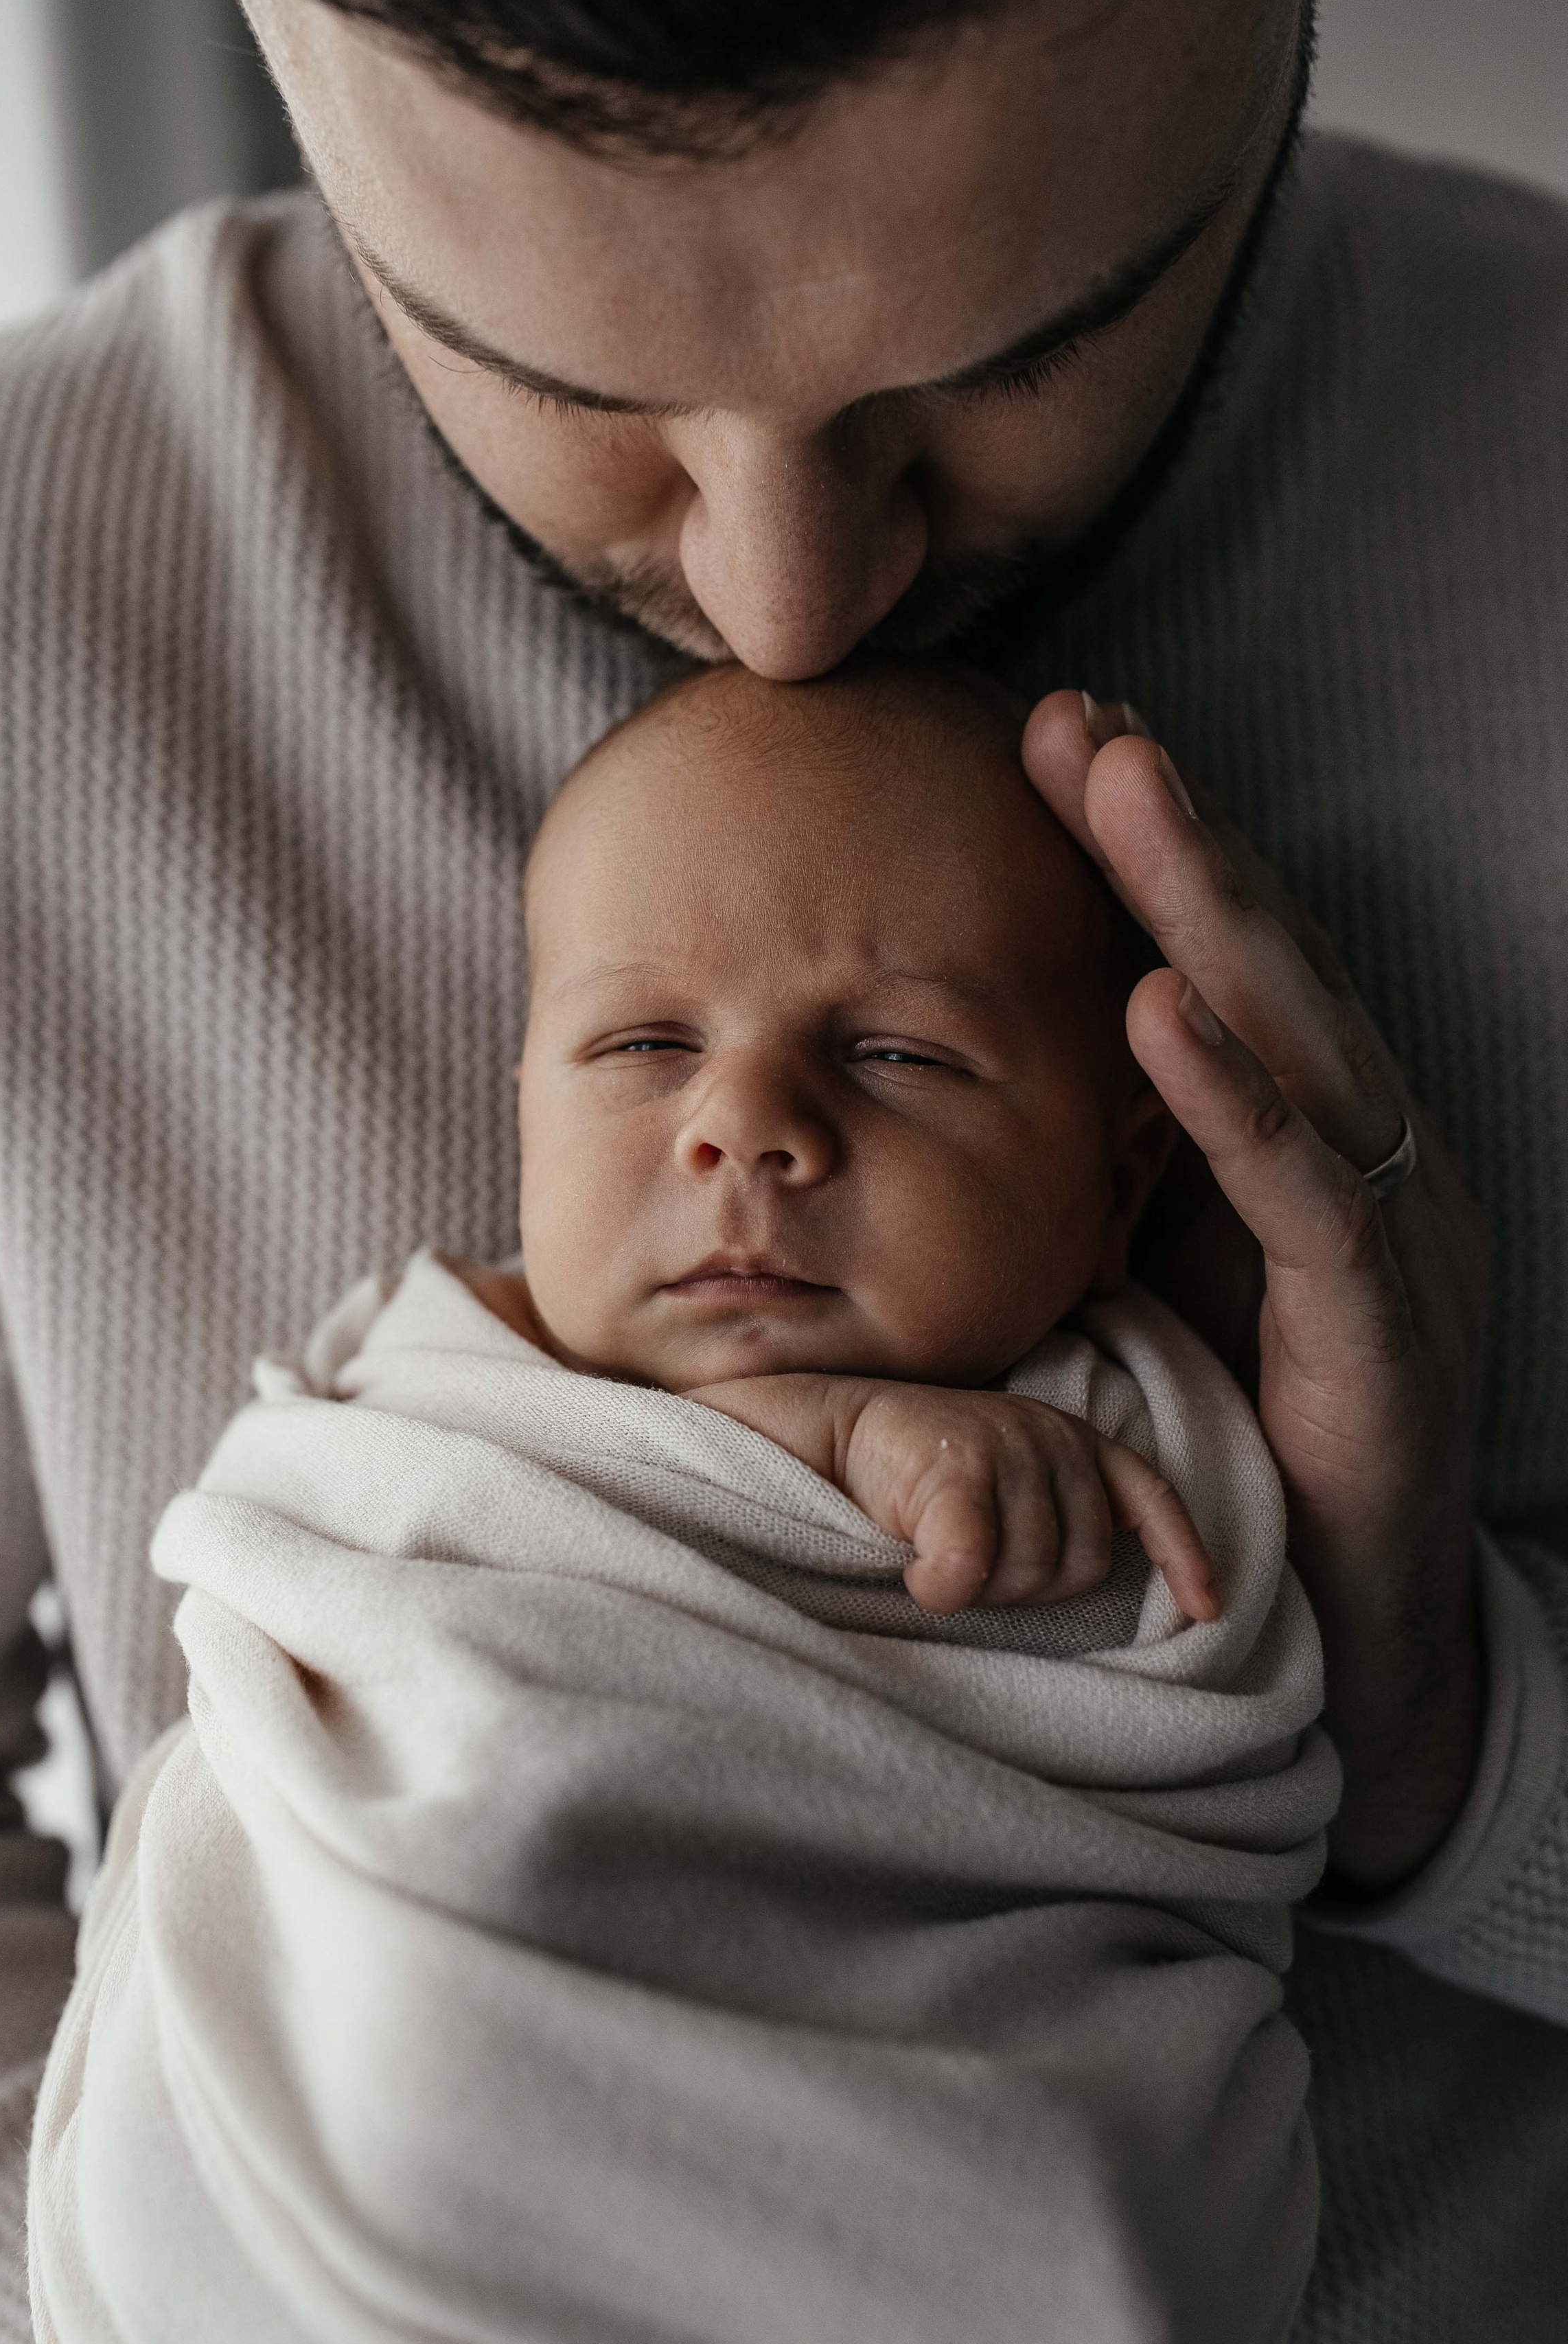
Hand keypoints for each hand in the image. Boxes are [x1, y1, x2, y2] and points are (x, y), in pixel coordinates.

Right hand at [688, 1373, 1218, 1622]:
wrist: (815, 1430)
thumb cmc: (903, 1475)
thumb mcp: (997, 1484)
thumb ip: (1050, 1512)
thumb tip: (1103, 1573)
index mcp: (1067, 1437)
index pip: (1148, 1493)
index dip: (1183, 1554)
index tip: (1207, 1608)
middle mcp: (1048, 1434)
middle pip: (1084, 1565)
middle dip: (1030, 1587)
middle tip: (969, 1563)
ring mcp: (1005, 1447)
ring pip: (1032, 1574)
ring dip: (983, 1590)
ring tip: (936, 1554)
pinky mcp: (955, 1470)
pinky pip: (974, 1569)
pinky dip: (943, 1588)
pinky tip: (917, 1575)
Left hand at [1021, 689, 1489, 1891]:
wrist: (1333, 1625)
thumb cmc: (1228, 1432)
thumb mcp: (1145, 1265)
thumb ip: (1101, 1158)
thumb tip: (957, 1054)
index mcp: (1298, 1130)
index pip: (1218, 959)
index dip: (1146, 846)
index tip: (1053, 735)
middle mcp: (1360, 1149)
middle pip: (1261, 962)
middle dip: (1170, 833)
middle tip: (1081, 718)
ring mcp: (1387, 1225)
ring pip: (1299, 1036)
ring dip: (1205, 908)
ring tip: (1126, 793)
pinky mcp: (1380, 1321)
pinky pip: (1307, 1189)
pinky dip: (1235, 1093)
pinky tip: (1162, 1008)